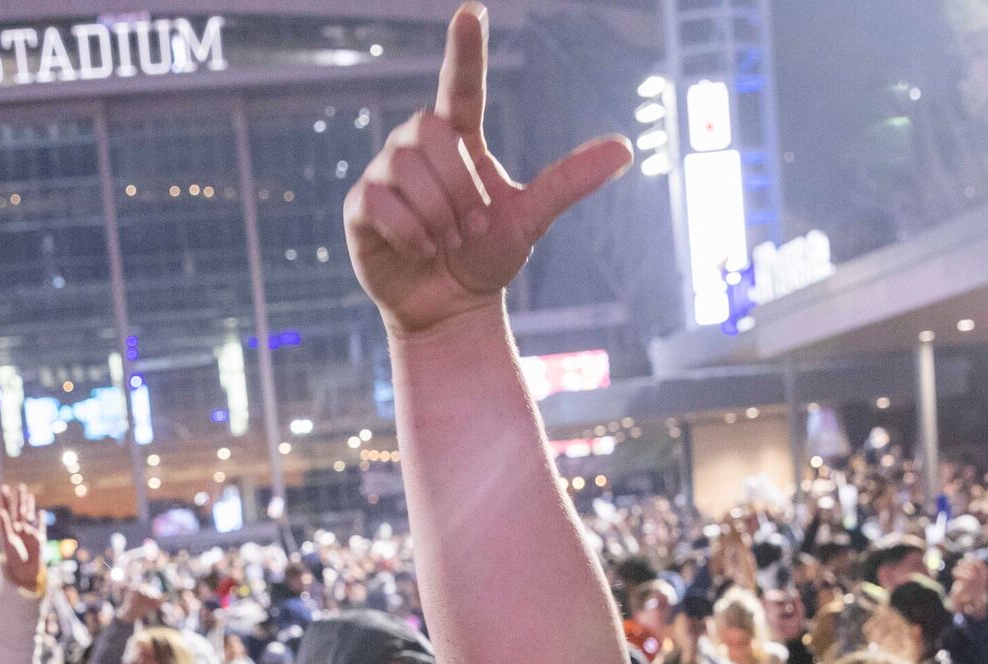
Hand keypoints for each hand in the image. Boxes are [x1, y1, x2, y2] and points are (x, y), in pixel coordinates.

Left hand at [0, 484, 47, 595]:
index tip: (4, 488)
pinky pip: (40, 527)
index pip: (7, 511)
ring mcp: (29, 533)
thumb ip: (4, 525)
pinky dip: (40, 520)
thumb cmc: (13, 557)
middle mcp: (19, 529)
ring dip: (30, 505)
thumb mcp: (7, 540)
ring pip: (30, 516)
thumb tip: (1, 511)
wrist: (25, 571)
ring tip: (29, 495)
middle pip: (19, 510)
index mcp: (9, 528)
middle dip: (20, 499)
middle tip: (20, 486)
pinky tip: (41, 512)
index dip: (6, 500)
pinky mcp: (39, 538)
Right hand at [344, 4, 631, 335]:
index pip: (461, 84)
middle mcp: (418, 146)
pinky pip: (381, 201)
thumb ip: (568, 181)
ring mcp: (385, 174)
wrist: (451, 308)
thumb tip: (625, 148)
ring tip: (448, 241)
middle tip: (472, 225)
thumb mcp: (530, 218)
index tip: (472, 12)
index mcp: (460, 140)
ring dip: (438, 213)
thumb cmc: (486, 258)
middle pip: (433, 132)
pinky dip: (411, 232)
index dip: (466, 49)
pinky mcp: (362, 206)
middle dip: (459, 185)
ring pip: (405, 167)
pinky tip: (422, 250)